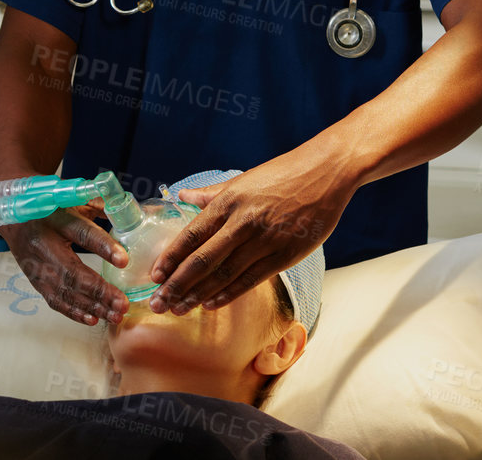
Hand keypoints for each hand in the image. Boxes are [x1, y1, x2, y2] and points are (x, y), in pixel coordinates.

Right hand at [0, 203, 129, 326]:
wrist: (12, 217)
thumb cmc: (48, 207)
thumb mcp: (72, 200)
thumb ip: (99, 206)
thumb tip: (126, 213)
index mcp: (56, 220)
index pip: (82, 234)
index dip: (103, 247)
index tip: (124, 261)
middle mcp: (44, 246)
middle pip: (73, 272)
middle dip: (100, 291)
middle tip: (123, 304)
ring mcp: (37, 267)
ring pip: (65, 291)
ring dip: (91, 306)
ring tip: (115, 315)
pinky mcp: (35, 281)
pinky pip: (55, 300)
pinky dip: (74, 312)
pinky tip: (93, 319)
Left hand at [149, 146, 352, 315]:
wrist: (327, 172)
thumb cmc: (284, 173)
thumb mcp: (243, 179)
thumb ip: (211, 193)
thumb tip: (182, 196)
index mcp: (230, 201)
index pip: (192, 234)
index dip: (171, 257)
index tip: (154, 276)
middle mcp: (243, 222)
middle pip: (203, 260)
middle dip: (177, 285)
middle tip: (158, 303)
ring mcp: (265, 240)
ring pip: (225, 274)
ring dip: (199, 295)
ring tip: (180, 309)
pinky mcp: (286, 254)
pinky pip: (252, 279)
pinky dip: (229, 294)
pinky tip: (212, 304)